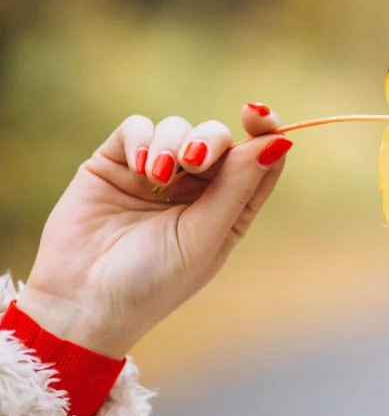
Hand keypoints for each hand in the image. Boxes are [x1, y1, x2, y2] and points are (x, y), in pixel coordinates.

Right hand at [17, 103, 293, 358]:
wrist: (84, 300)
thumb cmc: (154, 280)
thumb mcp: (205, 235)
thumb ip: (238, 186)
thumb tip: (278, 142)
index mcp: (229, 208)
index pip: (258, 159)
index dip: (265, 130)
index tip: (260, 116)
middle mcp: (196, 188)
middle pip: (218, 137)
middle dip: (210, 140)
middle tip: (195, 160)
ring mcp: (156, 173)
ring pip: (178, 127)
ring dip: (173, 143)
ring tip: (158, 176)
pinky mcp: (115, 163)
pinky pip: (137, 128)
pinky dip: (142, 140)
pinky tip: (140, 168)